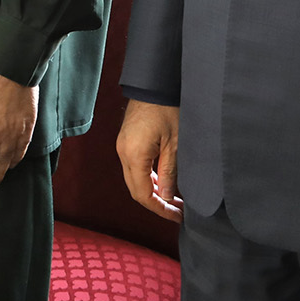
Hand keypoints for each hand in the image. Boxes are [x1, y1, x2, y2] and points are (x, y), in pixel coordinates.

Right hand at [116, 100, 183, 220]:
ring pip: (134, 180)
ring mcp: (122, 147)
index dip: (160, 209)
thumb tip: (168, 197)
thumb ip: (170, 173)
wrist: (154, 84)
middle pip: (136, 190)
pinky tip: (164, 181)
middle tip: (177, 211)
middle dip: (156, 203)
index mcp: (134, 155)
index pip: (143, 194)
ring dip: (152, 191)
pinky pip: (134, 168)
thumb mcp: (175, 144)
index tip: (177, 216)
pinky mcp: (126, 141)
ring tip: (174, 198)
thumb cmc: (167, 109)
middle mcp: (123, 153)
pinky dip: (148, 178)